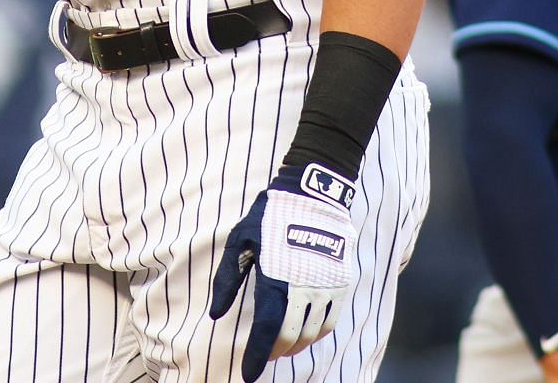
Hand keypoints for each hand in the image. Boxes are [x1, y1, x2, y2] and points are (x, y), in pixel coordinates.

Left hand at [209, 163, 358, 380]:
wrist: (313, 194)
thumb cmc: (270, 216)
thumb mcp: (241, 242)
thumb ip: (228, 279)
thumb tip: (216, 314)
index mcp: (276, 280)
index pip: (267, 331)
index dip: (256, 357)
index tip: (248, 374)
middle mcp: (303, 288)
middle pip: (290, 338)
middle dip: (274, 352)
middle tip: (263, 354)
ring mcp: (326, 286)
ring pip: (312, 333)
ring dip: (295, 345)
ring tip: (282, 344)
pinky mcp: (341, 281)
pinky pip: (330, 320)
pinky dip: (316, 333)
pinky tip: (305, 330)